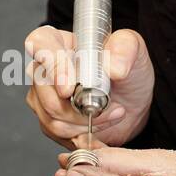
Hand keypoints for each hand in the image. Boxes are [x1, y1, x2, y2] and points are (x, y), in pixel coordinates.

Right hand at [24, 25, 153, 149]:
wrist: (131, 102)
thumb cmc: (127, 70)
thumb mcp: (134, 50)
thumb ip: (125, 49)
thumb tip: (113, 67)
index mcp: (60, 41)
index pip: (41, 43)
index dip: (52, 66)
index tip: (69, 88)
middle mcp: (45, 67)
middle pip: (44, 90)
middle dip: (76, 106)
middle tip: (106, 105)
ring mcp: (43, 95)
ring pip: (51, 116)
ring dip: (84, 121)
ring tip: (110, 113)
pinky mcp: (49, 119)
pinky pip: (58, 133)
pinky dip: (83, 133)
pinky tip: (101, 124)